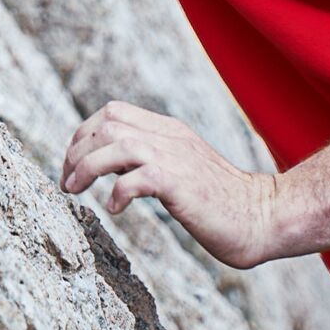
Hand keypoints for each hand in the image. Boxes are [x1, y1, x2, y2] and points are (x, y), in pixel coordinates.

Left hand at [58, 100, 278, 268]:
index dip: (82, 134)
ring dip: (86, 167)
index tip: (71, 163)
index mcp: (169, 130)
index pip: (113, 112)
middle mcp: (170, 137)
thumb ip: (150, 161)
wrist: (263, 216)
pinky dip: (118, 192)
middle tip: (66, 183)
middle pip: (107, 124)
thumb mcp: (180, 170)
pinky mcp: (182, 184)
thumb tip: (110, 167)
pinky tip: (115, 209)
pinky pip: (138, 177)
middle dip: (75, 152)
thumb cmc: (220, 202)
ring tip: (75, 191)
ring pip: (116, 143)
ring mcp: (177, 158)